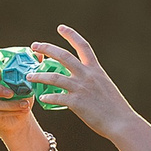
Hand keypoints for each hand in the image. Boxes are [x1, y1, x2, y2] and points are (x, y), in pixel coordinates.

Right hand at [0, 55, 42, 148]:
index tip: (1, 74)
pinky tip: (22, 111)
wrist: (20, 115)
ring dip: (9, 104)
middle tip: (12, 93)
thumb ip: (30, 67)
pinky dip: (10, 112)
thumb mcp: (28, 81)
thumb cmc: (22, 94)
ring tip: (25, 104)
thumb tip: (39, 55)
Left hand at [28, 26, 137, 141]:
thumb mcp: (105, 87)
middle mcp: (87, 75)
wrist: (121, 122)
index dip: (71, 35)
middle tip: (34, 45)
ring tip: (29, 76)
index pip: (82, 46)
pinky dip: (48, 97)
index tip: (60, 28)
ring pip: (54, 77)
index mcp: (95, 70)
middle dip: (46, 48)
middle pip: (63, 56)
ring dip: (39, 76)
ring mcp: (81, 88)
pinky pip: (56, 97)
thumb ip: (92, 81)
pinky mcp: (77, 102)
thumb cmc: (115, 108)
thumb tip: (82, 81)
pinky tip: (42, 98)